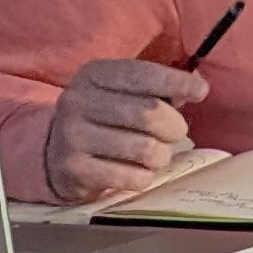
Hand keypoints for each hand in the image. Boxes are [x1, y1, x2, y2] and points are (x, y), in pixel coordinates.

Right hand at [46, 58, 210, 201]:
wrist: (52, 154)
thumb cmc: (101, 118)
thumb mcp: (120, 93)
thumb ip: (156, 89)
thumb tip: (196, 88)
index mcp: (94, 75)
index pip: (143, 74)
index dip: (177, 83)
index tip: (200, 92)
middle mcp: (79, 101)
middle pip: (149, 113)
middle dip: (174, 126)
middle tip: (176, 133)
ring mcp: (73, 137)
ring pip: (144, 148)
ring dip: (161, 155)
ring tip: (156, 154)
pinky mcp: (74, 170)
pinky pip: (131, 177)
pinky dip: (145, 177)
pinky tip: (138, 172)